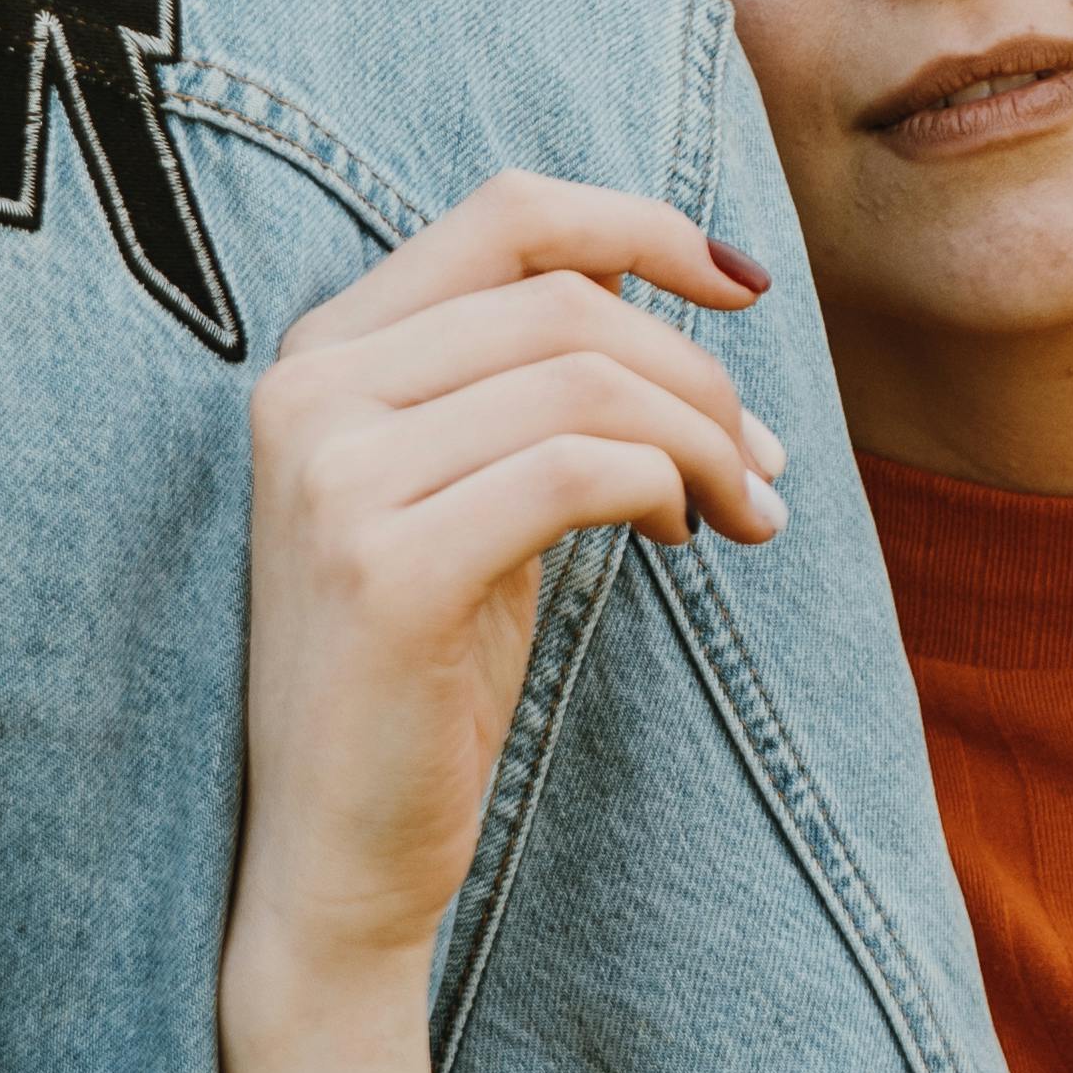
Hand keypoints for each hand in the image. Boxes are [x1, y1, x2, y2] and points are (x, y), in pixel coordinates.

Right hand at [231, 173, 784, 1001]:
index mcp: (322, 353)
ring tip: (744, 508)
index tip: (744, 286)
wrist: (333, 856)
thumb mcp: (472, 494)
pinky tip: (687, 537)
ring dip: (705, 439)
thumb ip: (530, 382)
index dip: (643, 225)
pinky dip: (667, 487)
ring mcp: (333, 478)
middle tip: (764, 464)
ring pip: (585, 383)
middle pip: (565, 302)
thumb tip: (678, 278)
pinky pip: (578, 471)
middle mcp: (308, 393)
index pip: (505, 215)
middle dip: (700, 374)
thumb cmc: (423, 676)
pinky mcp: (384, 571)